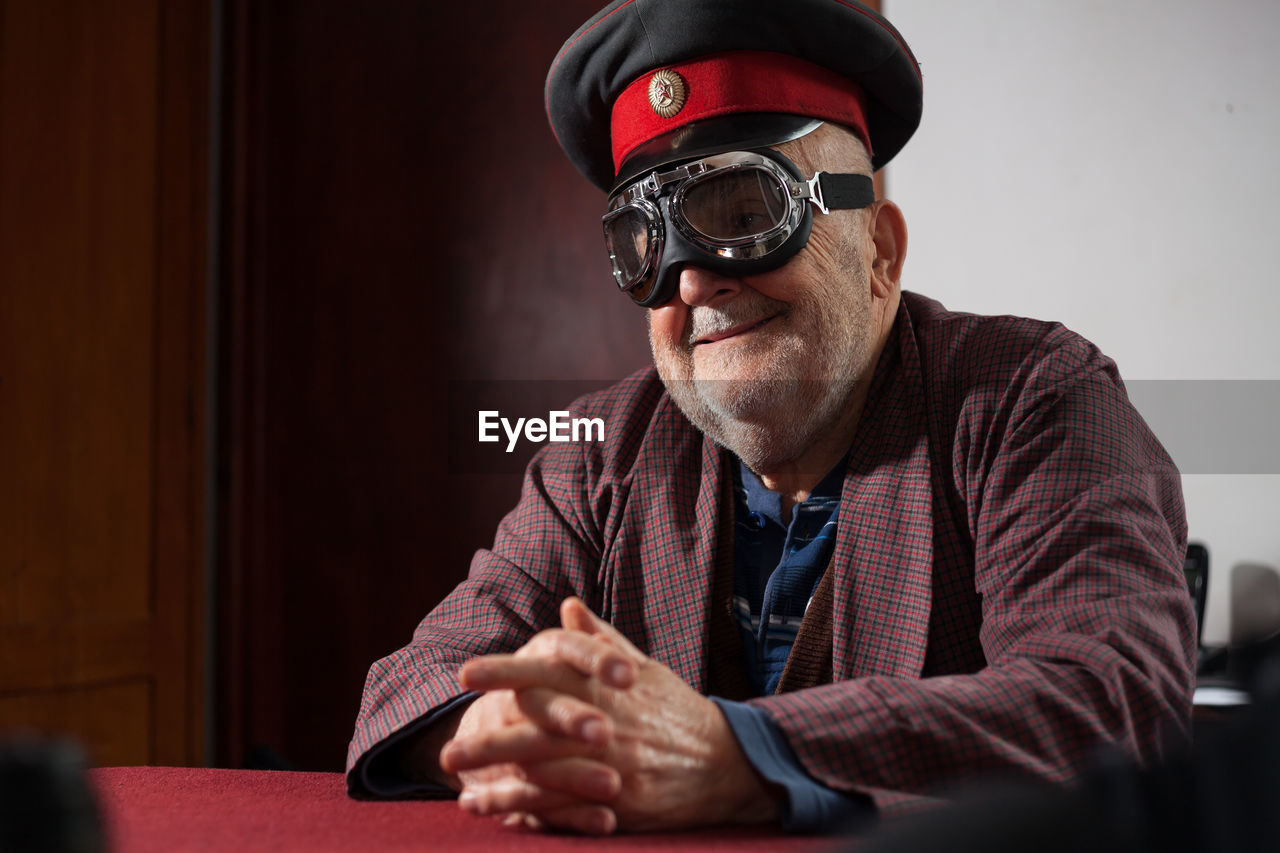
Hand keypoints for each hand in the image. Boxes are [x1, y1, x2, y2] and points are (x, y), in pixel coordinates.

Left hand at [443, 598, 779, 832]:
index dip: (505, 672)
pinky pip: (567, 810)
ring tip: (461, 790)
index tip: (466, 673)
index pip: (549, 672)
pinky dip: (530, 814)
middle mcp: (607, 724)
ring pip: (548, 775)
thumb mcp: (644, 668)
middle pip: (539, 730)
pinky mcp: (620, 803)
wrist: (727, 761)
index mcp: (607, 686)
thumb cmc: (676, 711)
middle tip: (449, 749)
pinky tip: (501, 816)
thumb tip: (568, 606)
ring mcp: (612, 766)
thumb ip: (600, 640)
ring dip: (501, 785)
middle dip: (490, 741)